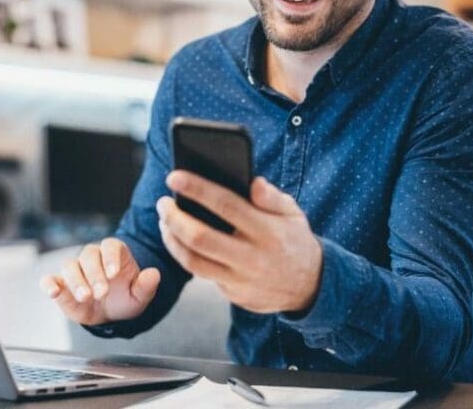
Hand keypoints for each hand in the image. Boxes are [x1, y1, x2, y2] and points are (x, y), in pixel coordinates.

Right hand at [40, 237, 160, 325]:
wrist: (110, 314)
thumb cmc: (125, 298)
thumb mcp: (140, 296)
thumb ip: (146, 286)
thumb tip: (154, 274)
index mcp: (114, 254)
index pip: (110, 246)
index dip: (111, 257)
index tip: (114, 274)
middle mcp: (93, 258)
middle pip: (88, 255)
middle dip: (94, 274)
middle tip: (101, 292)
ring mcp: (75, 270)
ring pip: (69, 265)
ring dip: (76, 281)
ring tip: (85, 297)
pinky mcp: (61, 284)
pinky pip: (50, 279)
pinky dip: (48, 283)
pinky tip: (53, 291)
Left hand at [157, 171, 322, 313]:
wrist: (310, 286)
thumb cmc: (294, 239)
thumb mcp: (292, 213)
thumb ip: (272, 197)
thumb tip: (253, 182)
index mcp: (268, 230)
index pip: (226, 205)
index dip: (197, 189)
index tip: (174, 176)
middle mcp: (253, 257)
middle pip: (201, 237)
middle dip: (174, 217)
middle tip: (163, 203)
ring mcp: (242, 280)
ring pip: (193, 262)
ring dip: (171, 240)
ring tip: (165, 222)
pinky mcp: (234, 295)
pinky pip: (203, 275)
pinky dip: (186, 256)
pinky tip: (178, 240)